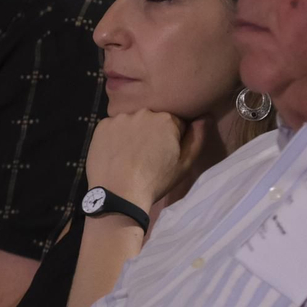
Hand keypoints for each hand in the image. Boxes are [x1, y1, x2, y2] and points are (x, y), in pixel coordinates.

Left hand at [84, 110, 202, 207]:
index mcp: (167, 119)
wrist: (118, 193)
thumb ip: (197, 138)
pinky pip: (113, 127)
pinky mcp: (102, 125)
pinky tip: (116, 154)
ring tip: (130, 156)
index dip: (172, 138)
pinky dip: (115, 137)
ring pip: (132, 122)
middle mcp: (144, 112)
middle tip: (147, 156)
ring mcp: (121, 117)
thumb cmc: (155, 181)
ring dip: (133, 133)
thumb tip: (204, 116)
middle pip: (152, 119)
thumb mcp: (184, 165)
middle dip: (152, 133)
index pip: (175, 123)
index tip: (165, 154)